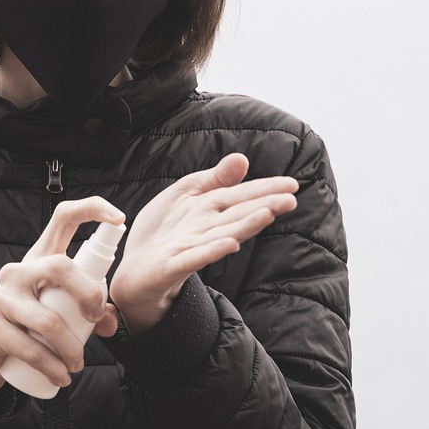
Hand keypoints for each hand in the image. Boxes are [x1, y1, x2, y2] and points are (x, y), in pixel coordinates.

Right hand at [0, 197, 124, 412]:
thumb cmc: (27, 328)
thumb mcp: (58, 314)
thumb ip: (87, 313)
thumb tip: (110, 320)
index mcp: (39, 259)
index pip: (64, 218)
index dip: (93, 209)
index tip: (119, 218)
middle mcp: (18, 271)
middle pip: (60, 266)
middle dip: (88, 295)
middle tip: (94, 321)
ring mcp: (1, 297)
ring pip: (49, 320)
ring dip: (71, 349)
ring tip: (76, 366)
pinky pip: (31, 349)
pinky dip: (52, 368)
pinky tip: (60, 378)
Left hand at [107, 153, 297, 335]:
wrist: (135, 269)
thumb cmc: (164, 231)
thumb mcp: (186, 194)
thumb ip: (214, 179)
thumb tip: (243, 159)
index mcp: (209, 209)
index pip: (241, 196)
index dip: (265, 189)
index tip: (292, 184)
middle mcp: (206, 229)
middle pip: (238, 215)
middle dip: (264, 206)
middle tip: (291, 199)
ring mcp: (191, 247)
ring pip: (223, 234)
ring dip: (245, 225)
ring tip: (267, 213)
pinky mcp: (173, 265)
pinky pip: (195, 257)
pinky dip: (213, 251)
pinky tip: (230, 244)